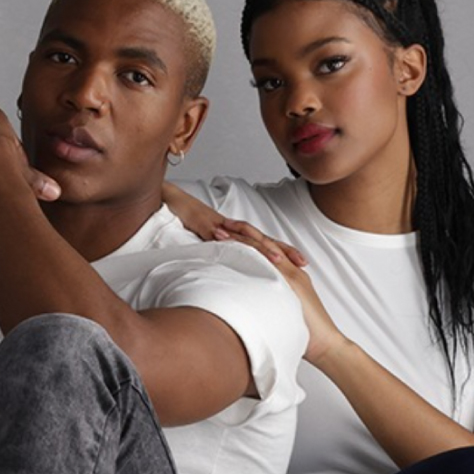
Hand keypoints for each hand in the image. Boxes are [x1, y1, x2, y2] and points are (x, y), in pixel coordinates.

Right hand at [160, 184, 308, 267]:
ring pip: (242, 235)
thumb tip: (236, 272)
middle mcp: (231, 227)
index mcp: (235, 234)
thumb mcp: (209, 244)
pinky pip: (211, 229)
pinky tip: (227, 240)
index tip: (303, 264)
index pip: (263, 243)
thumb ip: (223, 255)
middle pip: (261, 238)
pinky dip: (219, 235)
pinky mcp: (199, 221)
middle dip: (282, 250)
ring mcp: (216, 223)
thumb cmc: (189, 223)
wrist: (170, 200)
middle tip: (301, 263)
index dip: (284, 252)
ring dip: (259, 246)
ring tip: (276, 258)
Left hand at [214, 225, 343, 362]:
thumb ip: (272, 301)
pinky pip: (271, 262)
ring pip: (264, 248)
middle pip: (263, 244)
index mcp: (289, 275)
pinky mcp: (293, 283)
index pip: (265, 250)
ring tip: (223, 231)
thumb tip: (252, 304)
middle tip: (220, 225)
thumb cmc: (306, 333)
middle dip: (241, 233)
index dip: (246, 240)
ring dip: (242, 239)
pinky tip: (237, 247)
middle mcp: (291, 271)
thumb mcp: (285, 311)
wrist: (326, 343)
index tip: (227, 234)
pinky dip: (254, 253)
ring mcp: (292, 275)